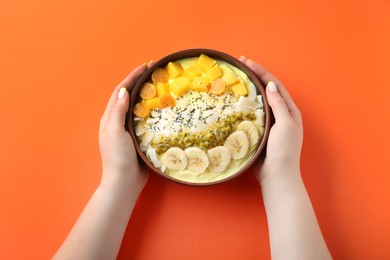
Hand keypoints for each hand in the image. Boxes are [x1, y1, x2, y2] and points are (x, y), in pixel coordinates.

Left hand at [99, 63, 150, 190]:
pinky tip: (163, 108)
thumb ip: (117, 111)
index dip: (132, 77)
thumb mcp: (114, 131)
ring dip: (148, 94)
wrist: (124, 181)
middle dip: (141, 82)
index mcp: (110, 117)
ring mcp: (129, 129)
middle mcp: (119, 120)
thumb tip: (124, 90)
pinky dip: (153, 110)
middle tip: (155, 72)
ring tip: (160, 85)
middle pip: (130, 96)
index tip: (145, 66)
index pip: (121, 91)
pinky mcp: (139, 137)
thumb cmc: (117, 157)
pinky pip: (146, 119)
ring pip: (139, 106)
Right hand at [239, 56, 302, 184]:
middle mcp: (280, 114)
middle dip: (255, 76)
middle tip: (240, 64)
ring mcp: (269, 123)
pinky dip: (244, 105)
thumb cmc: (284, 150)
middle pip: (266, 90)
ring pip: (258, 101)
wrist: (277, 175)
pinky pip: (251, 114)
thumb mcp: (285, 125)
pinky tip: (235, 101)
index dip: (262, 72)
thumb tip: (270, 85)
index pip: (275, 85)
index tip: (248, 62)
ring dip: (249, 89)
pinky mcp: (259, 131)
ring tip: (237, 78)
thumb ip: (279, 105)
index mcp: (290, 110)